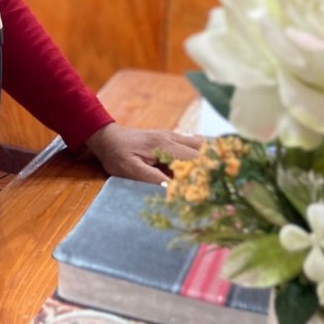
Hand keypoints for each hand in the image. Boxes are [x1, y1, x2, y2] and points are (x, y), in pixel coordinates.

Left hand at [84, 123, 202, 184]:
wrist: (107, 138)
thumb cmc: (117, 155)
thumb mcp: (130, 170)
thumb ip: (152, 178)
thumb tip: (173, 188)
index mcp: (163, 146)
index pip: (194, 157)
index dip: (205, 170)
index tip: (213, 184)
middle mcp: (171, 137)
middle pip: (201, 148)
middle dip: (210, 163)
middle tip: (216, 181)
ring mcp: (170, 135)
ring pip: (198, 144)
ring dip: (205, 158)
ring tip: (210, 175)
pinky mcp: (168, 138)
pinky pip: (190, 143)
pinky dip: (197, 153)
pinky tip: (200, 166)